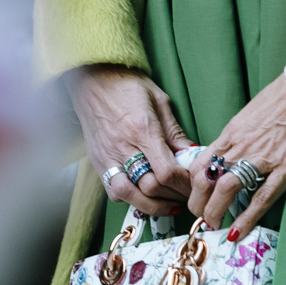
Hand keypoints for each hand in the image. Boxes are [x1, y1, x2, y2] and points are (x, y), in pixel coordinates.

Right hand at [69, 66, 193, 217]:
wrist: (92, 78)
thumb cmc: (127, 85)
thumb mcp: (159, 101)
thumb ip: (174, 131)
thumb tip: (190, 153)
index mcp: (142, 130)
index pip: (166, 171)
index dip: (183, 184)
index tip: (193, 184)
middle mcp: (122, 147)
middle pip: (150, 187)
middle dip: (172, 196)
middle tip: (185, 196)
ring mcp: (107, 156)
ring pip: (128, 195)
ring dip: (151, 205)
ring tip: (166, 204)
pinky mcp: (97, 161)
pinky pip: (112, 190)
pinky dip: (130, 199)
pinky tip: (143, 196)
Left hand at [187, 42, 285, 239]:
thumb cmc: (284, 99)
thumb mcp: (250, 116)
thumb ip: (238, 137)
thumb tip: (230, 156)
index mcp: (231, 134)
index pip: (200, 165)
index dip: (193, 187)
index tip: (196, 200)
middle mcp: (240, 146)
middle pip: (206, 180)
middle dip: (199, 205)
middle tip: (202, 219)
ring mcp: (262, 158)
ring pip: (226, 190)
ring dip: (215, 213)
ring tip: (215, 226)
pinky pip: (261, 198)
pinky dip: (247, 218)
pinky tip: (238, 231)